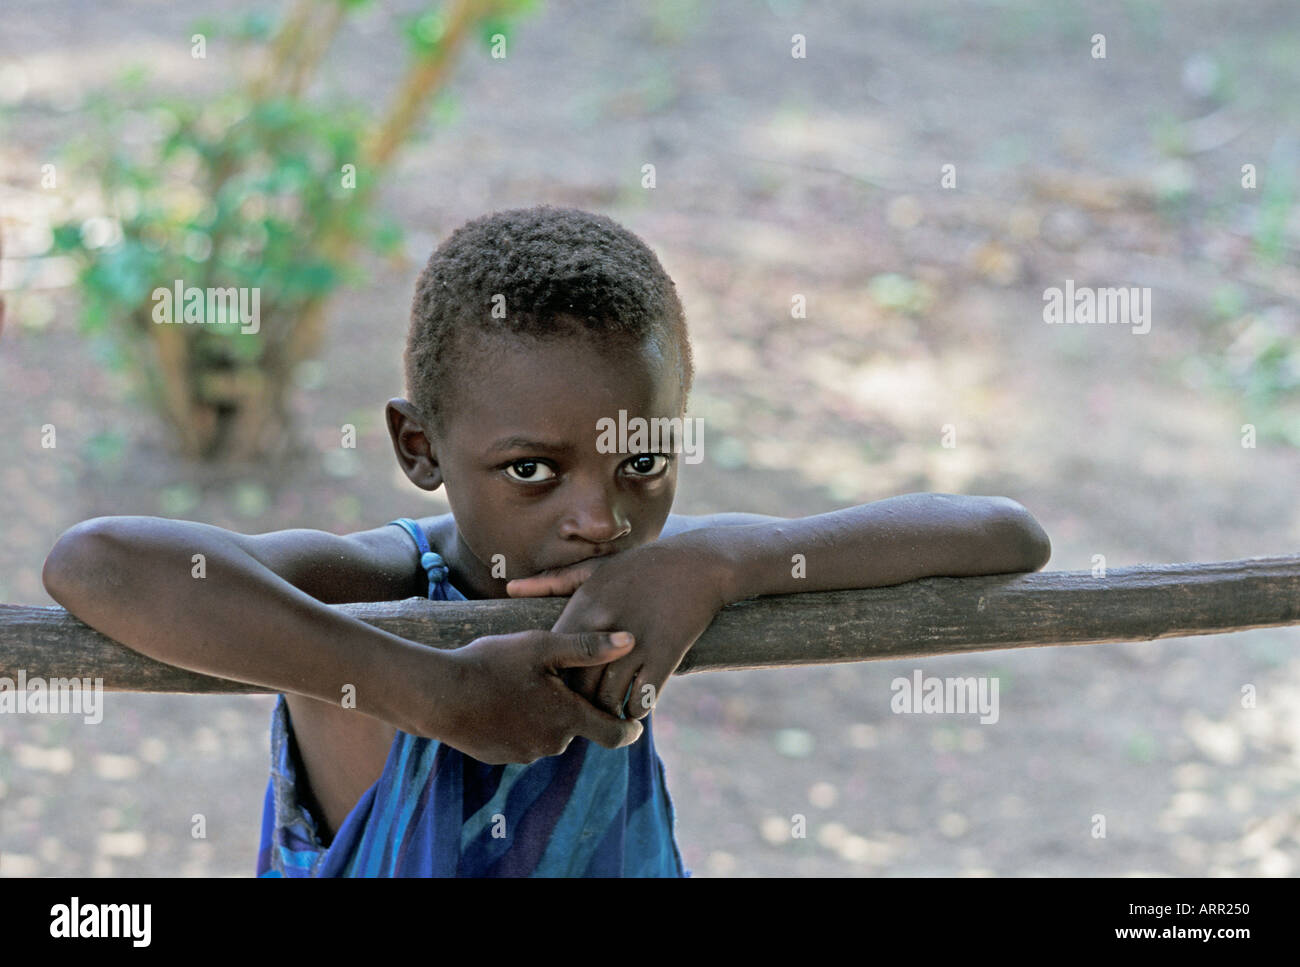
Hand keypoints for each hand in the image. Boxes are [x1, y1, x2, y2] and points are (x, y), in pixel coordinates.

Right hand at [404, 629, 643, 763]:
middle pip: (577, 728)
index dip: (629, 728)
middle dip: (573, 707)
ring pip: (548, 733)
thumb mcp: (542, 647)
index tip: (635, 722)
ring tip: (522, 683)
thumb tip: (630, 641)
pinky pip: (521, 739)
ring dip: (545, 714)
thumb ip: (587, 647)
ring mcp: (523, 754)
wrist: (437, 695)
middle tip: (556, 677)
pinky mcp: (499, 756)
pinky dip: (520, 722)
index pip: (614, 734)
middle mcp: (551, 744)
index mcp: (568, 719)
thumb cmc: (491, 665)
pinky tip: (501, 697)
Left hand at [507, 535, 731, 719]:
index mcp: (584, 605)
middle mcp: (605, 625)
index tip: (559, 687)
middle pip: (578, 684)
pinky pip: (641, 698)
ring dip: (607, 712)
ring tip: (607, 717)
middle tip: (582, 714)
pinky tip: (636, 706)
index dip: (554, 679)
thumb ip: (552, 581)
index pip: (554, 658)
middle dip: (578, 704)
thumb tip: (509, 588)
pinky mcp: (665, 654)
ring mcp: (636, 642)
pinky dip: (636, 709)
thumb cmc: (642, 566)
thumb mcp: (596, 568)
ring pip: (608, 697)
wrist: (699, 564)